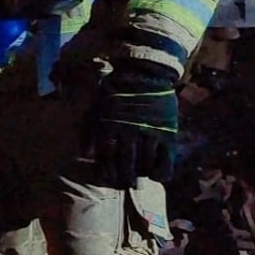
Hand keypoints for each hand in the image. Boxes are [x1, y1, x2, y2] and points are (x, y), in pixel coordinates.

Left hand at [90, 60, 178, 188]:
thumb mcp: (99, 106)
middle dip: (125, 177)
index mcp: (109, 126)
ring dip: (141, 175)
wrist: (144, 71)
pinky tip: (157, 176)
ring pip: (144, 165)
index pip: (107, 158)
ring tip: (140, 180)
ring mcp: (148, 133)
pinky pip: (164, 161)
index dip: (108, 172)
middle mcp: (127, 132)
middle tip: (126, 183)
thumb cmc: (118, 89)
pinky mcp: (166, 133)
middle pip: (125, 165)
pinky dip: (161, 172)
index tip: (109, 179)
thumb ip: (93, 129)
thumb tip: (87, 151)